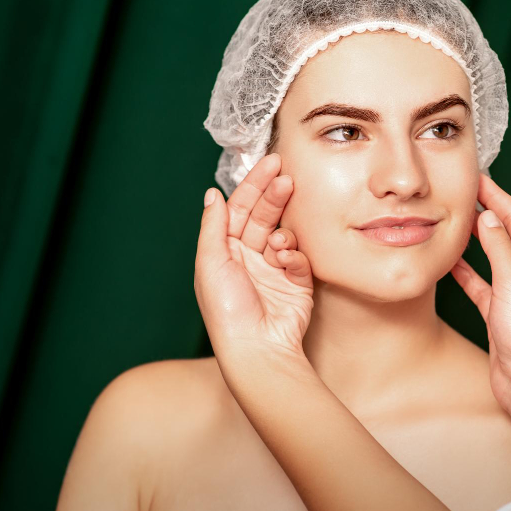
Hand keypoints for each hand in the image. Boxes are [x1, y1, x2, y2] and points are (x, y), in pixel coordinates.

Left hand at [194, 153, 313, 358]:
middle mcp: (249, 256)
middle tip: (288, 179)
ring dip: (283, 232)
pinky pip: (299, 258)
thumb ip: (214, 226)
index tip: (272, 162)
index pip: (241, 208)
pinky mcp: (296, 282)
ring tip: (279, 243)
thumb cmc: (227, 309)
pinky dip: (294, 256)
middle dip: (275, 196)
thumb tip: (213, 193)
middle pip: (265, 215)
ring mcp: (274, 268)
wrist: (257, 348)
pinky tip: (287, 261)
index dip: (255, 184)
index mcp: (225, 250)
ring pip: (284, 234)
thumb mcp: (211, 262)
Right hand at [450, 174, 510, 460]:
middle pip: (504, 232)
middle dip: (485, 210)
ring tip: (452, 219)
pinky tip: (448, 260)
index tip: (478, 178)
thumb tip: (488, 217)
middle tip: (462, 191)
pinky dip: (464, 270)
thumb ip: (499, 250)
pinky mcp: (498, 310)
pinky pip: (478, 281)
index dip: (497, 196)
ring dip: (473, 237)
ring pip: (490, 255)